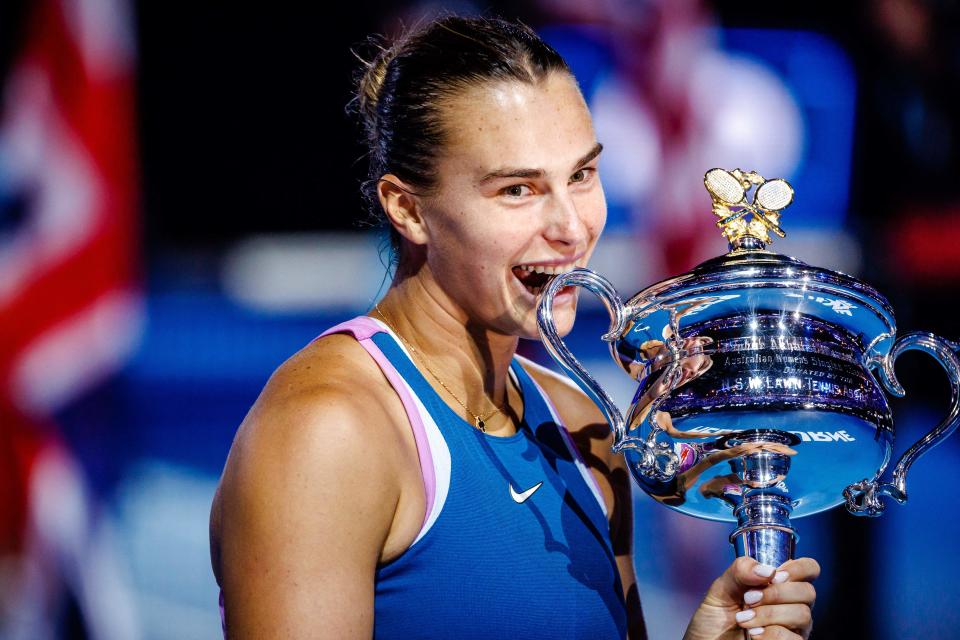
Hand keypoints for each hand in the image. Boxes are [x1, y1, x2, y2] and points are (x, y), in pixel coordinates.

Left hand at [683, 556, 818, 639]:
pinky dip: (770, 635)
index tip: (774, 576)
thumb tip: (767, 569)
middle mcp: (791, 605)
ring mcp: (793, 628)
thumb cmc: (714, 620)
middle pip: (808, 592)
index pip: (808, 568)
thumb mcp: (721, 589)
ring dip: (769, 614)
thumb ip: (741, 571)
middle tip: (749, 599)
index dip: (798, 569)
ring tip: (744, 619)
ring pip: (802, 614)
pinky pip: (793, 639)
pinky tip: (753, 635)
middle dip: (776, 593)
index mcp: (778, 585)